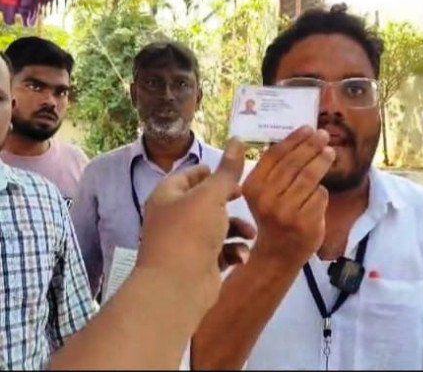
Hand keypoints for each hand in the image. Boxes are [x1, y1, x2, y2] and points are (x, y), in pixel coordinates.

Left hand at [136, 138, 255, 317]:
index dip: (211, 172)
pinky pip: (220, 250)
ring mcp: (186, 242)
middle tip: (246, 198)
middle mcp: (175, 217)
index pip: (189, 175)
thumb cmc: (190, 232)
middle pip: (206, 201)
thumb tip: (237, 138)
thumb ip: (227, 170)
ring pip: (217, 227)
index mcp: (169, 196)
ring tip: (251, 234)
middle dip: (229, 201)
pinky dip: (232, 250)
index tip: (232, 173)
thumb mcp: (211, 196)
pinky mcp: (199, 263)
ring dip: (237, 229)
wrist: (178, 286)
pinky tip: (242, 255)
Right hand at [242, 126, 334, 268]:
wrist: (277, 254)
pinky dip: (322, 191)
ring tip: (329, 153)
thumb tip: (298, 138)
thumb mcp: (263, 193)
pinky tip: (319, 192)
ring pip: (310, 178)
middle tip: (323, 135)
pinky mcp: (305, 222)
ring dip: (322, 162)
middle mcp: (266, 198)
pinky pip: (319, 195)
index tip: (308, 128)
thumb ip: (274, 170)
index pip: (275, 155)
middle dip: (311, 146)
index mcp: (252, 187)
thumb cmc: (273, 217)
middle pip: (294, 164)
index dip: (293, 140)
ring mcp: (286, 211)